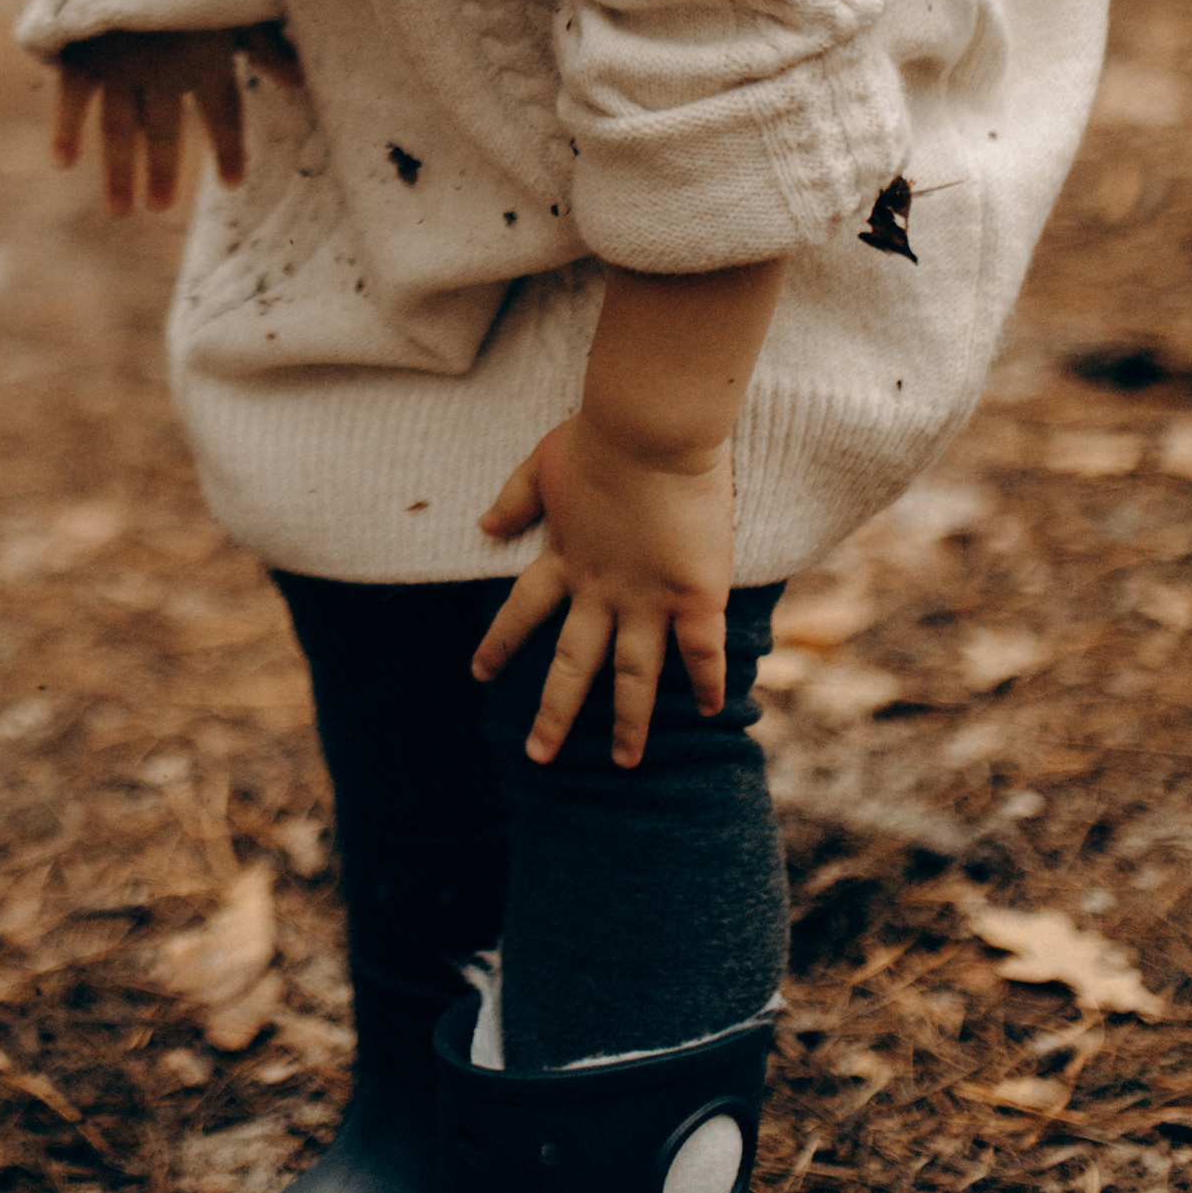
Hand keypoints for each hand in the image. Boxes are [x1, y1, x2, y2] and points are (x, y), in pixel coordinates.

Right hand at [51, 22, 300, 214]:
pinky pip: (72, 98)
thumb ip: (265, 41)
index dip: (228, 149)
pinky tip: (63, 162)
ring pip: (121, 129)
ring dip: (120, 171)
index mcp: (209, 58)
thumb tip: (301, 79)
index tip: (232, 182)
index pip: (223, 114)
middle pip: (166, 132)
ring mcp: (120, 64)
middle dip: (164, 172)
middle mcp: (165, 71)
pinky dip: (66, 129)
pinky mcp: (81, 49)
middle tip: (159, 207)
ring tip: (121, 210)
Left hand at [470, 409, 733, 769]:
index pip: (520, 612)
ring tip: (624, 763)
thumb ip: (514, 500)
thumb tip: (482, 527)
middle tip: (537, 756)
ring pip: (634, 676)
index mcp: (563, 560)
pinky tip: (714, 714)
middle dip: (553, 714)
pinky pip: (701, 651)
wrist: (650, 429)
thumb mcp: (541, 464)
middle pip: (571, 665)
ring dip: (629, 723)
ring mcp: (648, 598)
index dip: (499, 644)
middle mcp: (600, 591)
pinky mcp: (694, 593)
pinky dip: (707, 683)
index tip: (478, 673)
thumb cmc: (597, 436)